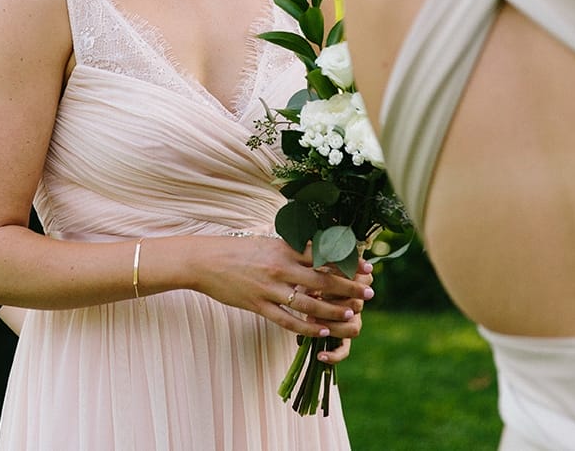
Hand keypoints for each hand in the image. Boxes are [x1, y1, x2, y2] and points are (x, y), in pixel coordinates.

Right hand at [192, 236, 373, 343]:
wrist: (204, 261)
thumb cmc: (236, 250)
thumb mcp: (266, 242)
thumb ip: (290, 247)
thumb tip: (315, 247)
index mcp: (283, 247)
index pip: (323, 254)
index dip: (348, 262)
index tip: (367, 267)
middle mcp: (280, 266)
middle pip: (323, 279)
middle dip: (350, 287)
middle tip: (370, 293)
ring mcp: (269, 288)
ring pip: (309, 303)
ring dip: (333, 310)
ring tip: (351, 315)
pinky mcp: (258, 305)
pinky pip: (287, 320)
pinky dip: (306, 327)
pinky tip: (321, 331)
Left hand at [302, 259, 374, 363]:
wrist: (300, 282)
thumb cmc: (309, 266)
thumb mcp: (316, 261)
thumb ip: (324, 262)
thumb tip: (322, 264)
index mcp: (357, 280)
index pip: (362, 283)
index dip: (347, 283)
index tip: (327, 278)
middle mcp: (357, 301)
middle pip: (357, 306)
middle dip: (335, 304)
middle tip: (313, 300)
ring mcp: (352, 320)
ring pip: (353, 328)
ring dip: (333, 326)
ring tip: (312, 321)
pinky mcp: (342, 336)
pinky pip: (345, 349)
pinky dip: (334, 355)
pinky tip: (320, 356)